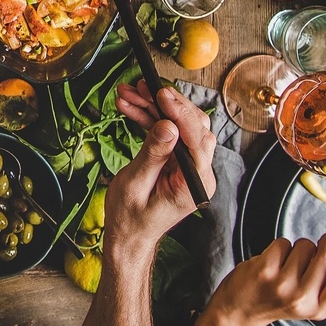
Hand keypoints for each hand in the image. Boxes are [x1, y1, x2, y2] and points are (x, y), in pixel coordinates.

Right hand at [104, 82, 216, 253]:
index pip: (197, 140)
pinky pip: (169, 134)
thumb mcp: (136, 185)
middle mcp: (198, 174)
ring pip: (179, 126)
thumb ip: (153, 154)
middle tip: (141, 88)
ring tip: (129, 94)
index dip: (180, 113)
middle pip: (193, 127)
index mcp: (194, 184)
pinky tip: (131, 108)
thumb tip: (168, 126)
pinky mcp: (177, 163)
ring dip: (154, 107)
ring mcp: (189, 168)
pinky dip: (150, 119)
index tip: (161, 94)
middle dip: (166, 104)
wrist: (127, 236)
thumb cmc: (130, 219)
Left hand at [193, 232, 325, 325]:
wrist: (240, 309)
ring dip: (299, 247)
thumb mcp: (308, 300)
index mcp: (319, 309)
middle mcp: (302, 299)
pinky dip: (280, 247)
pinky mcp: (264, 269)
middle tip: (321, 243)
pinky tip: (273, 261)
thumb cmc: (276, 300)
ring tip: (288, 263)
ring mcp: (283, 284)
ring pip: (305, 245)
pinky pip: (283, 243)